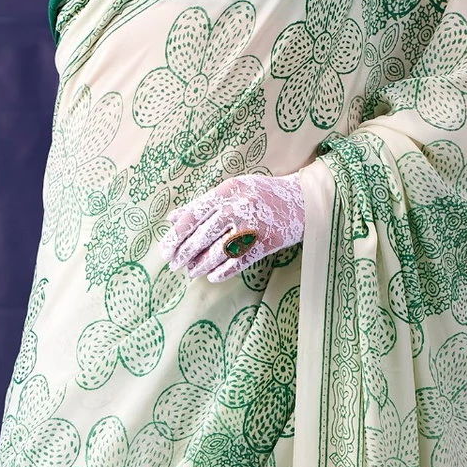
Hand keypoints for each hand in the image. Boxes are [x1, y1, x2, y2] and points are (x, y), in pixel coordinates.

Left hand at [158, 172, 306, 282]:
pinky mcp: (266, 244)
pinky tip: (212, 276)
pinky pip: (238, 263)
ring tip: (191, 272)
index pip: (192, 216)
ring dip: (200, 266)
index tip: (165, 250)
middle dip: (184, 254)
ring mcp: (253, 227)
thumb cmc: (260, 194)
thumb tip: (171, 219)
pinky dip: (222, 272)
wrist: (301, 200)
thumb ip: (202, 204)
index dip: (175, 236)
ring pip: (218, 253)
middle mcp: (238, 208)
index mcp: (226, 191)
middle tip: (173, 265)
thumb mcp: (230, 190)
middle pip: (202, 237)